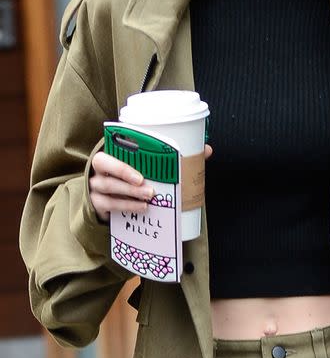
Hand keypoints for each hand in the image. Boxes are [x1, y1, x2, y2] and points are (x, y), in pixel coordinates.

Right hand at [90, 144, 211, 221]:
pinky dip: (126, 206)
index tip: (139, 169)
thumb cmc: (135, 176)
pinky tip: (141, 208)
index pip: (109, 149)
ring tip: (148, 197)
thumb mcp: (151, 165)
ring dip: (129, 193)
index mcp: (113, 153)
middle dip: (125, 175)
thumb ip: (176, 157)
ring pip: (107, 186)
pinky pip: (108, 204)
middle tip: (146, 185)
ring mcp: (96, 186)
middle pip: (105, 167)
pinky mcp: (98, 203)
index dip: (121, 159)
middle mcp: (100, 168)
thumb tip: (206, 150)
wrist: (113, 198)